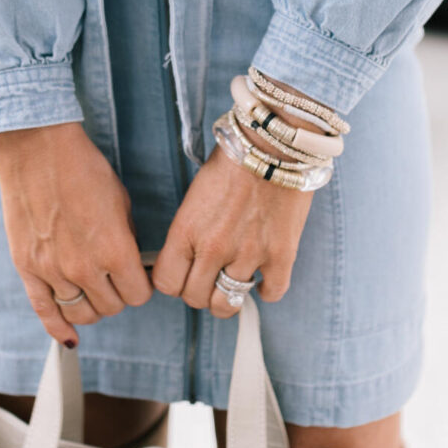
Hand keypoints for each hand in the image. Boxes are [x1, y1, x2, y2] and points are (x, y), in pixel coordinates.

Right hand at [0, 122, 151, 345]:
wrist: (37, 149)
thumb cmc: (83, 168)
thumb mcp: (121, 202)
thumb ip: (126, 240)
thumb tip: (131, 264)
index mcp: (115, 250)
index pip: (138, 295)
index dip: (141, 287)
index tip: (138, 278)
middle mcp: (84, 267)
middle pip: (111, 308)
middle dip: (118, 295)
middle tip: (115, 279)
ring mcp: (52, 271)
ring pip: (82, 313)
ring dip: (92, 306)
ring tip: (94, 291)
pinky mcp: (27, 268)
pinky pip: (44, 312)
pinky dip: (59, 329)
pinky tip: (69, 338)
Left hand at [152, 92, 323, 318]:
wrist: (274, 143)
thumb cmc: (233, 162)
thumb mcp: (195, 196)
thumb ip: (189, 231)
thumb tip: (187, 260)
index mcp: (186, 231)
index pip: (167, 283)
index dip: (174, 283)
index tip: (183, 276)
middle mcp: (213, 248)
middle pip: (195, 298)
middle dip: (199, 293)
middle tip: (210, 280)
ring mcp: (248, 255)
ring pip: (227, 304)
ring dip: (229, 297)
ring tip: (235, 283)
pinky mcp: (280, 255)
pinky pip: (271, 294)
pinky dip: (268, 291)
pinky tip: (266, 278)